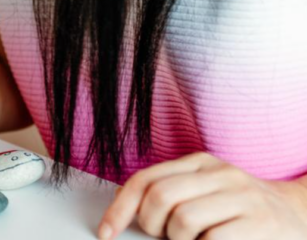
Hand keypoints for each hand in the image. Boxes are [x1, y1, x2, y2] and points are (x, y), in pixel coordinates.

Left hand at [99, 152, 306, 239]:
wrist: (300, 216)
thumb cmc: (241, 212)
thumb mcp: (205, 191)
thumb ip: (170, 192)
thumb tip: (122, 206)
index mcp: (200, 162)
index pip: (146, 179)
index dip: (119, 208)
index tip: (107, 232)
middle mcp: (221, 173)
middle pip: (159, 197)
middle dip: (152, 226)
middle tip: (166, 238)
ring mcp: (243, 197)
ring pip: (182, 220)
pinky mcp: (260, 224)